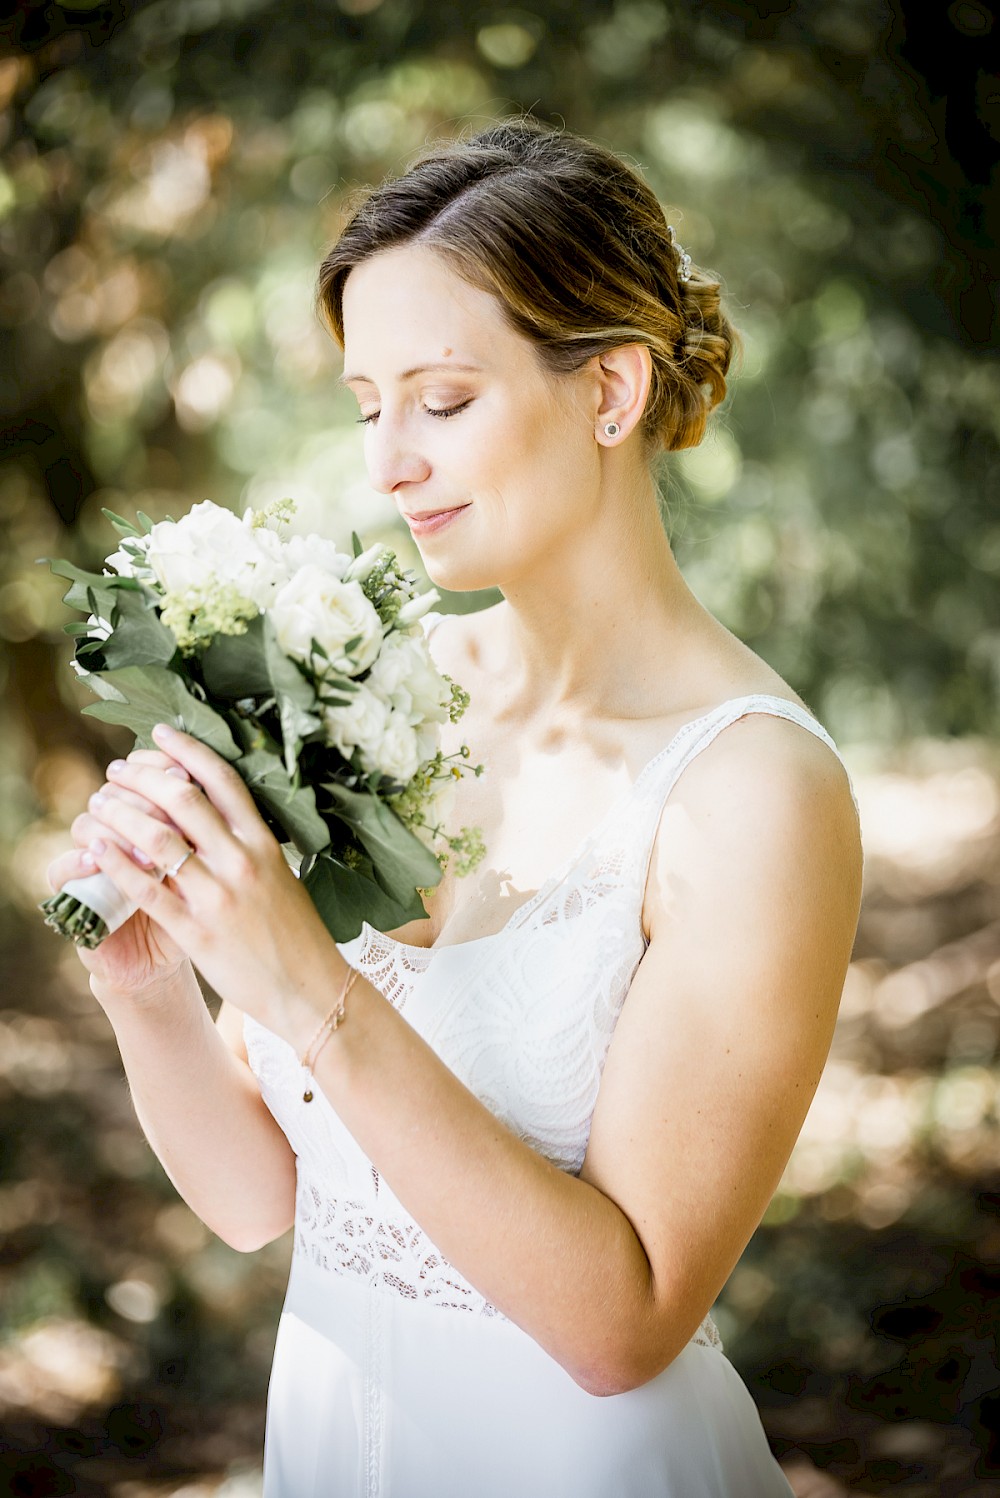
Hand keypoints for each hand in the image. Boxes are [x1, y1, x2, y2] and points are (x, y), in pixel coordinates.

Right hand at [46, 749, 191, 1002]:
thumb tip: (212, 788)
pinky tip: (96, 857)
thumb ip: (205, 840)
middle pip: (116, 795)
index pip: (145, 778)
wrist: (158, 967)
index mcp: (150, 821)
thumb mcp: (206, 879)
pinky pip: (60, 871)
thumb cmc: (192, 917)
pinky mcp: (72, 897)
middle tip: (164, 800)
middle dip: (141, 794)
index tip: (184, 770)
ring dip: (114, 827)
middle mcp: (116, 833)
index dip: (159, 770)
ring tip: (140, 837)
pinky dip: (76, 861)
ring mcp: (90, 863)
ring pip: (86, 824)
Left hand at [79, 724, 337, 1045]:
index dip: (188, 752)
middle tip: (117, 770)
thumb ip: (251, 845)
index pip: (222, 781)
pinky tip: (96, 851)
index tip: (160, 734)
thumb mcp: (282, 876)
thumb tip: (220, 812)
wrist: (310, 989)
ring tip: (99, 805)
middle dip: (143, 778)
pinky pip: (146, 891)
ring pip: (157, 841)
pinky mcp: (196, 932)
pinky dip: (116, 865)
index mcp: (265, 844)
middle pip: (182, 801)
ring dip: (120, 815)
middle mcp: (241, 863)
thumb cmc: (297, 934)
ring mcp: (218, 897)